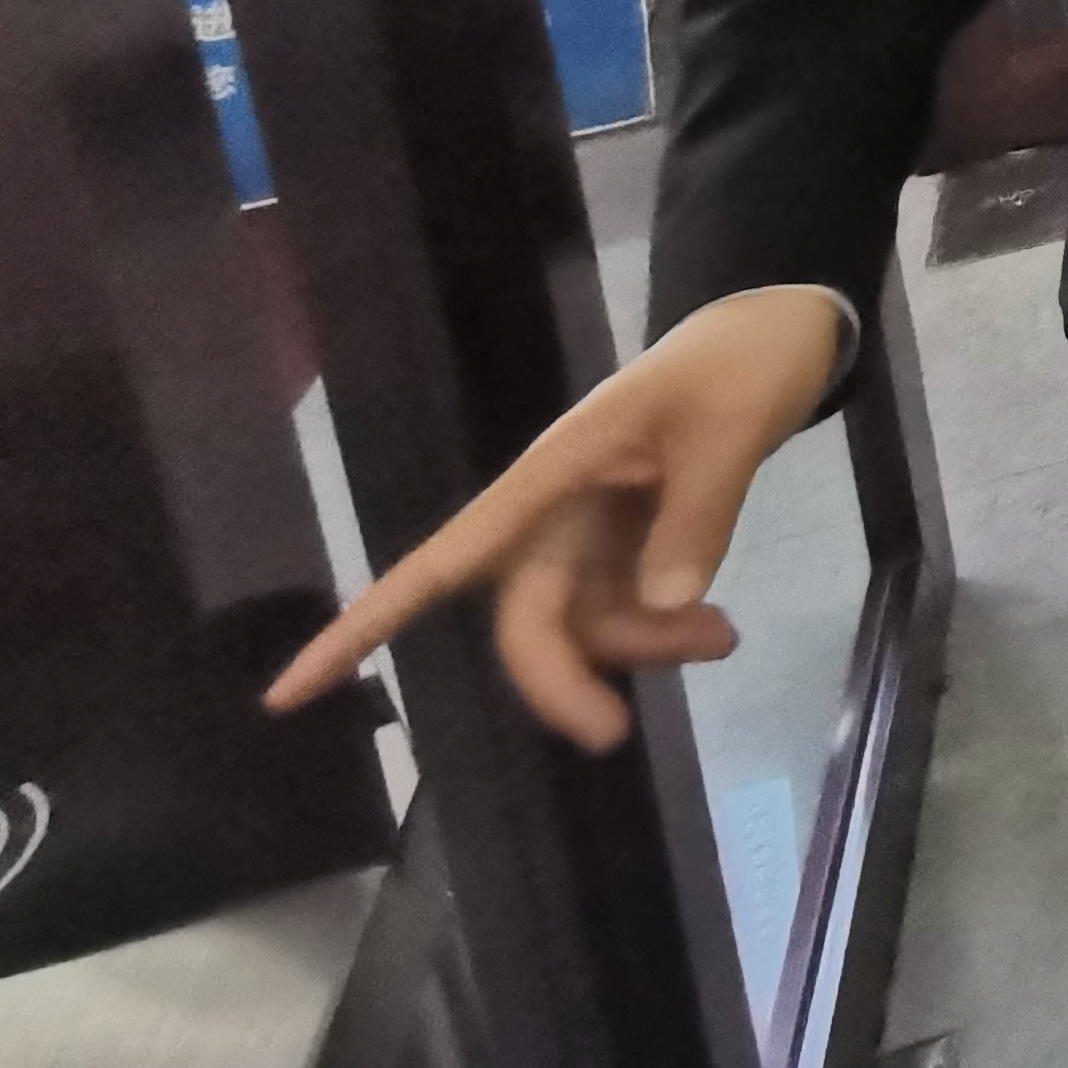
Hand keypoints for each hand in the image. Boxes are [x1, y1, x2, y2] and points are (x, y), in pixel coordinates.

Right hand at [263, 285, 849, 753]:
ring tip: (725, 636)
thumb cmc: (742, 364)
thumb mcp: (731, 430)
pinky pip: (623, 615)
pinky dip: (661, 634)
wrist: (783, 334)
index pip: (440, 561)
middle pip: (523, 622)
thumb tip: (665, 604)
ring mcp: (590, 534)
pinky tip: (716, 629)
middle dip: (563, 679)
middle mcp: (553, 515)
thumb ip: (698, 516)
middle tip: (610, 733)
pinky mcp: (629, 546)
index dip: (362, 625)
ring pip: (582, 628)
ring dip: (639, 651)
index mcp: (549, 475)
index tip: (284, 694)